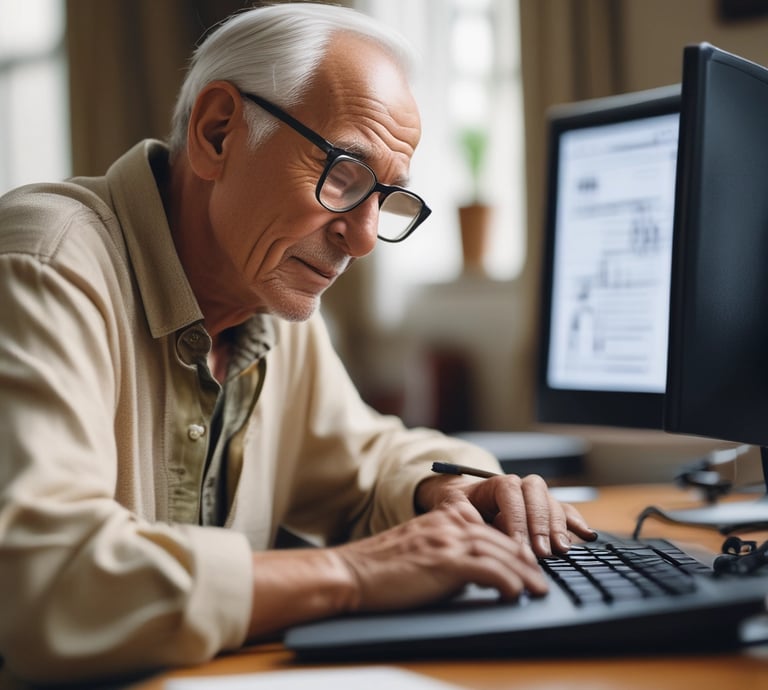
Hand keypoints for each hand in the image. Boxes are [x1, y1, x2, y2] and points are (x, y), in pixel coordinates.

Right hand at [333, 506, 547, 611]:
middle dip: (527, 560)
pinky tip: (515, 594)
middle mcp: (449, 523)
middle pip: (502, 538)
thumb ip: (446, 548)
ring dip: (526, 574)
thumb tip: (472, 569)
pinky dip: (508, 582)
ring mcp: (448, 540)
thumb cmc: (380, 567)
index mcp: (443, 516)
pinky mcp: (445, 562)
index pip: (489, 527)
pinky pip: (489, 570)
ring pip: (502, 552)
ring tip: (538, 589)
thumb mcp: (419, 547)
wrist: (350, 572)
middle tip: (541, 578)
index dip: (512, 545)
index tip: (526, 562)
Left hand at [415, 473, 596, 556]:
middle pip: (536, 495)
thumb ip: (463, 514)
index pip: (510, 493)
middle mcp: (520, 486)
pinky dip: (576, 522)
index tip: (517, 544)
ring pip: (552, 503)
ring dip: (558, 527)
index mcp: (497, 482)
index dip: (516, 518)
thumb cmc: (459, 507)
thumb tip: (476, 525)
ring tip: (561, 550)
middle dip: (540, 524)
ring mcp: (536, 498)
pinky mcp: (547, 512)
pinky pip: (566, 512)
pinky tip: (587, 536)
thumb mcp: (452, 508)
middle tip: (542, 551)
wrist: (465, 504)